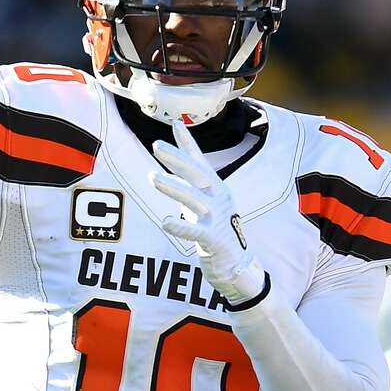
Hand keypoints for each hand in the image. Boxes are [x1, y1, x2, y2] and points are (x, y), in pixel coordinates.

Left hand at [149, 121, 267, 305]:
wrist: (238, 266)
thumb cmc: (216, 232)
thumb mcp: (204, 204)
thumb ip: (190, 187)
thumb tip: (171, 168)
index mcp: (215, 188)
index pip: (199, 161)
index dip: (187, 143)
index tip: (176, 123)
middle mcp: (218, 198)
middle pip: (197, 174)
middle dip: (177, 158)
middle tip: (157, 145)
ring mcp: (217, 218)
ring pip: (193, 198)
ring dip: (173, 186)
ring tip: (152, 177)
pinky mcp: (214, 239)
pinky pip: (195, 231)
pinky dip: (180, 226)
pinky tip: (165, 222)